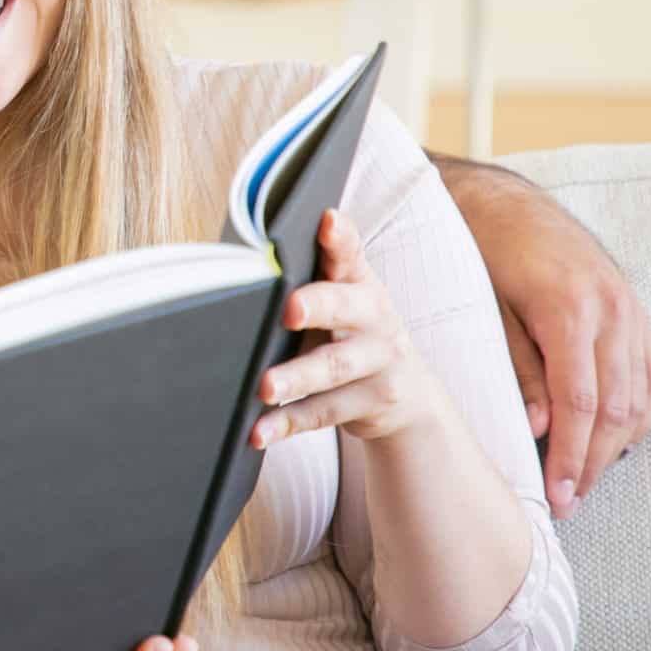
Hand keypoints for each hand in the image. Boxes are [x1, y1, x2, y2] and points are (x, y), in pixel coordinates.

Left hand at [253, 209, 441, 447]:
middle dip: (318, 306)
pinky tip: (258, 431)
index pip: (350, 252)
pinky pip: (323, 413)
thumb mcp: (340, 298)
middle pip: (345, 309)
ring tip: (265, 387)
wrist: (404, 392)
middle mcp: (375, 318)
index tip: (324, 220)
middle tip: (289, 310)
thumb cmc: (348, 331)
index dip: (339, 237)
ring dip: (297, 378)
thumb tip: (246, 260)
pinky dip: (287, 424)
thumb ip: (308, 275)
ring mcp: (376, 363)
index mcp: (359, 282)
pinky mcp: (369, 403)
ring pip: (333, 368)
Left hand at [443, 160, 650, 516]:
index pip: (580, 403)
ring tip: (586, 479)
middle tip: (567, 500)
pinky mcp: (636, 313)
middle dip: (593, 461)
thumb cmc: (485, 254)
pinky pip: (650, 374)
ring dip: (617, 444)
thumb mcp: (488, 307)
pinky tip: (615, 439)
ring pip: (640, 395)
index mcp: (571, 310)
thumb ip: (517, 367)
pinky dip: (638, 412)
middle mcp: (612, 311)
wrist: (506, 204)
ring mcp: (631, 311)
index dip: (571, 455)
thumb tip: (539, 428)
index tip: (557, 494)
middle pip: (615, 407)